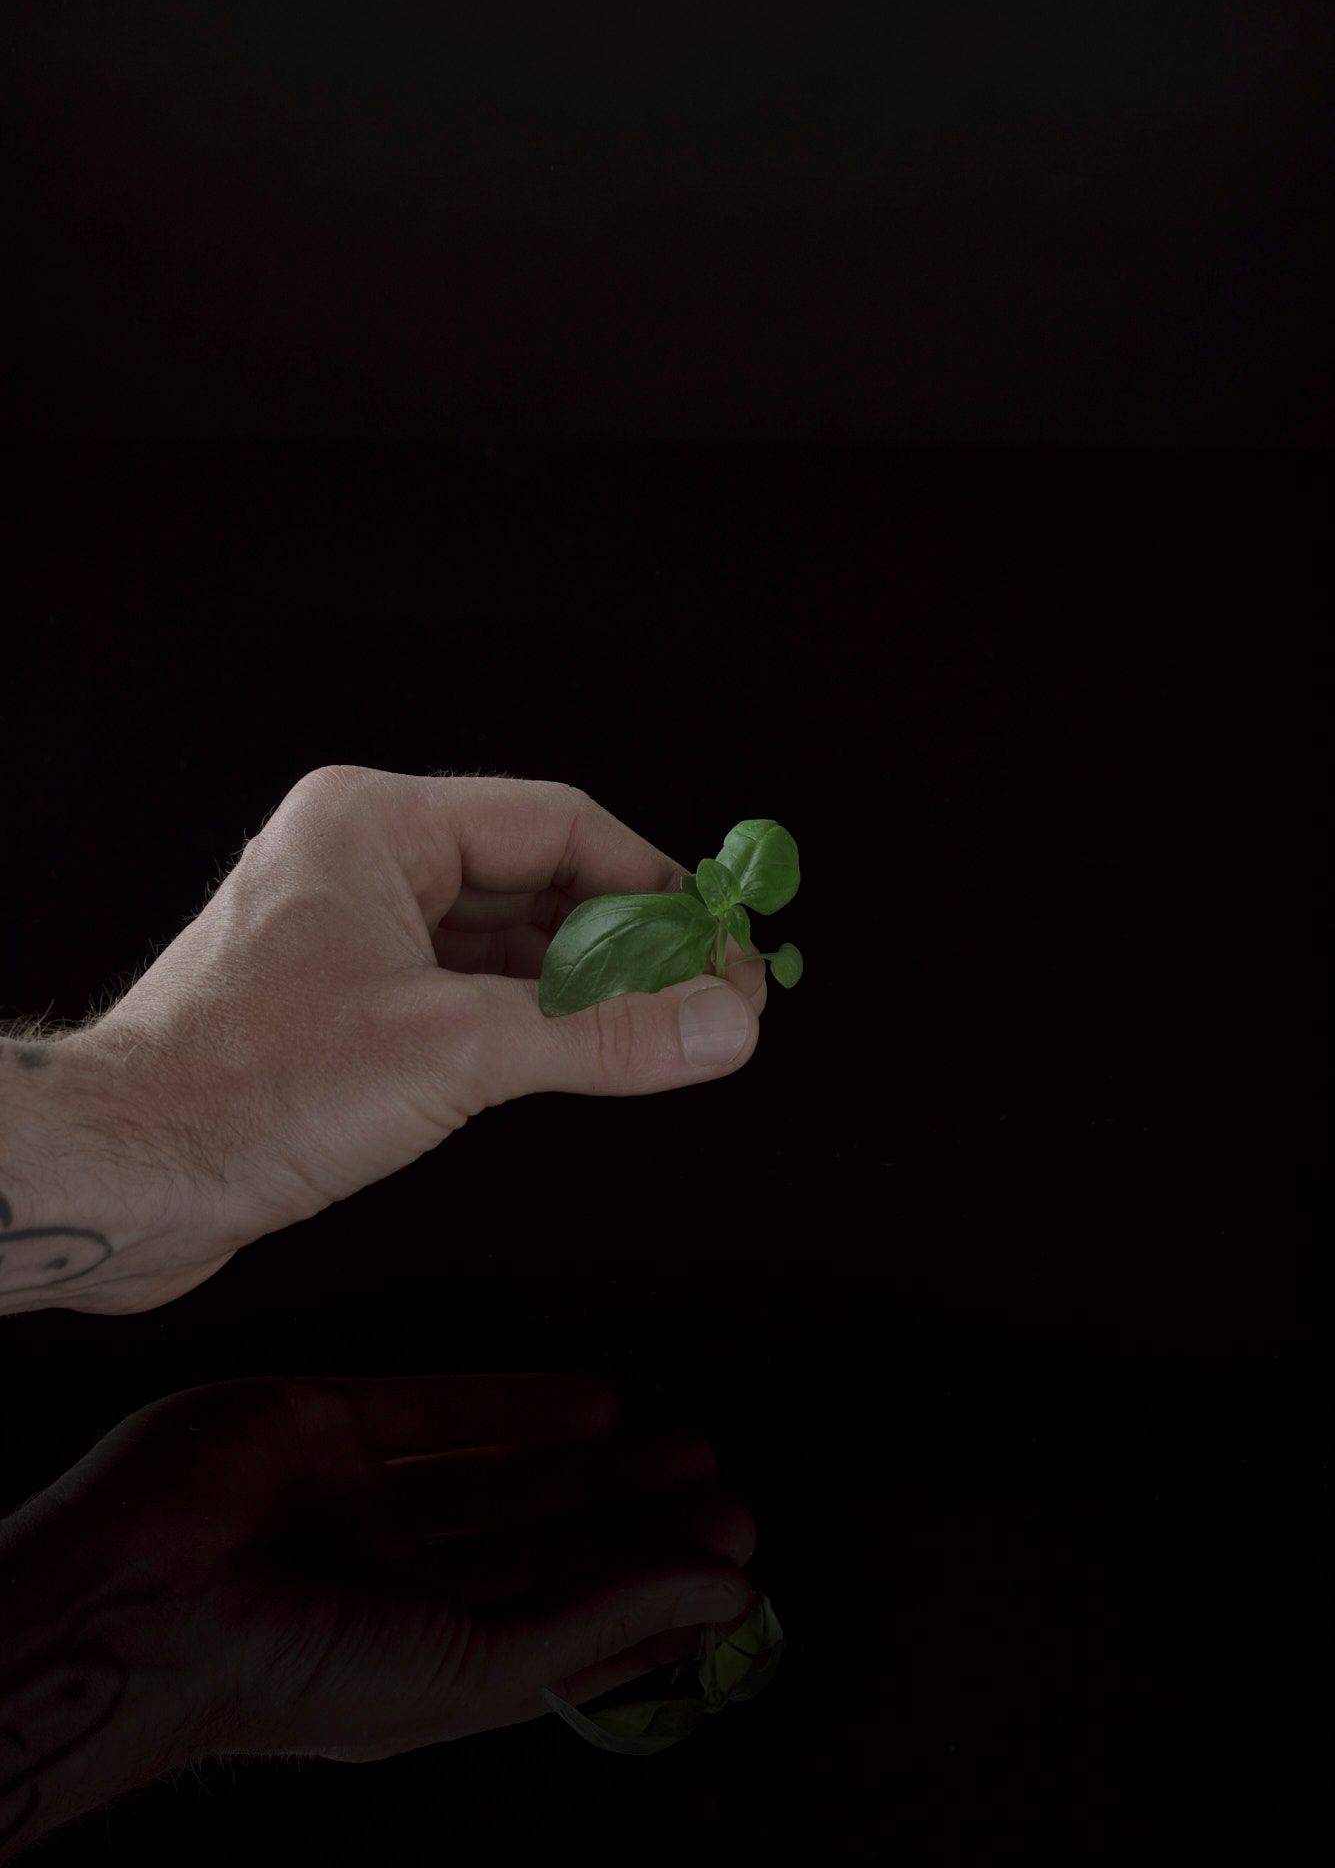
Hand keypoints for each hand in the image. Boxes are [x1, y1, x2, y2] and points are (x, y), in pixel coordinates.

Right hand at [0, 1372, 757, 1851]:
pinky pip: (440, 1409)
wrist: (147, 1603)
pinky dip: (519, 1403)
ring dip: (595, 1468)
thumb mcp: (477, 1665)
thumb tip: (732, 1592)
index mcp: (420, 1664)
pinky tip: (598, 1404)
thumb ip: (604, 1618)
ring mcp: (355, 1504)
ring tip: (690, 1451)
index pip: (559, 1637)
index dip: (645, 1610)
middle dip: (634, 1530)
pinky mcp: (325, 1423)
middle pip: (541, 1551)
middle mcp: (392, 1586)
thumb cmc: (304, 1673)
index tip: (730, 1582)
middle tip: (728, 1500)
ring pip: (502, 1480)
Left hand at [41, 769, 765, 1310]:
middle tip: (714, 994)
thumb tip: (717, 1022)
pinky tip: (590, 1055)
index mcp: (376, 825)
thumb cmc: (240, 1093)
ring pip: (507, 942)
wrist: (120, 1178)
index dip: (653, 883)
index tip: (722, 939)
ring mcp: (353, 933)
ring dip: (587, 986)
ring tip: (672, 1030)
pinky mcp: (346, 1003)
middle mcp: (363, 862)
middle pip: (539, 879)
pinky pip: (469, 991)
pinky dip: (535, 1022)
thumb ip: (600, 1034)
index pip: (557, 824)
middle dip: (630, 940)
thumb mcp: (452, 1054)